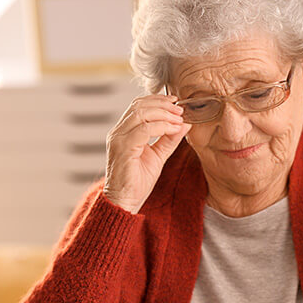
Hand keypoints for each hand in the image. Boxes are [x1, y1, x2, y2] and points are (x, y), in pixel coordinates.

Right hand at [103, 95, 190, 213]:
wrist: (125, 202)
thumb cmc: (136, 182)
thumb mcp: (158, 156)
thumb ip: (169, 139)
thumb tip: (185, 123)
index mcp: (124, 132)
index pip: (138, 105)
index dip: (158, 100)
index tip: (176, 102)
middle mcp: (118, 133)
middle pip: (139, 105)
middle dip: (163, 105)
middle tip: (180, 110)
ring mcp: (118, 139)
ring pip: (141, 113)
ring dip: (164, 113)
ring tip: (179, 119)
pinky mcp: (123, 149)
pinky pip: (144, 130)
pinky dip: (161, 126)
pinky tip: (173, 129)